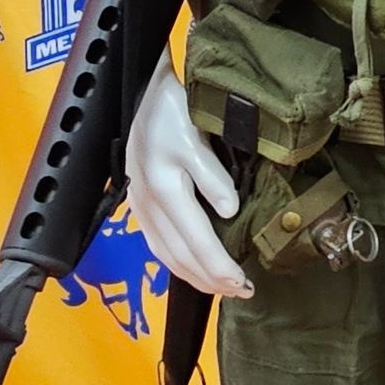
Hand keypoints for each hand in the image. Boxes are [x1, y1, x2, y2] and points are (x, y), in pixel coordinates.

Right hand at [126, 56, 252, 299]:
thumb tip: (229, 211)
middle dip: (211, 280)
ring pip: (167, 255)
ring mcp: (141, 206)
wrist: (143, 91)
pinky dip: (176, 263)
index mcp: (166, 190)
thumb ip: (212, 176)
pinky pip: (157, 244)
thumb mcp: (196, 136)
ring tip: (221, 287)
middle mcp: (150, 205)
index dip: (220, 267)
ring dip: (194, 276)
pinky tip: (191, 269)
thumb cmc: (173, 110)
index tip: (244, 284)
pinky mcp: (139, 203)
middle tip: (242, 293)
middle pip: (181, 256)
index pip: (198, 242)